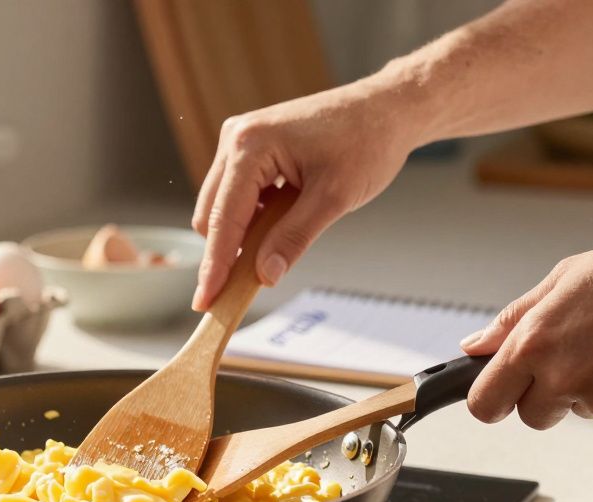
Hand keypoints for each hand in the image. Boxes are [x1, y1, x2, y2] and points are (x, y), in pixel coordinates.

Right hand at [190, 80, 421, 309]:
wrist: (386, 109)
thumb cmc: (367, 141)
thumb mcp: (333, 198)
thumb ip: (294, 238)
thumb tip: (265, 275)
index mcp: (250, 145)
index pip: (223, 217)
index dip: (215, 265)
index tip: (205, 300)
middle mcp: (236, 138)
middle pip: (211, 213)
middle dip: (223, 252)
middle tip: (238, 291)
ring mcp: (241, 141)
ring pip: (221, 205)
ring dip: (240, 234)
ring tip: (270, 252)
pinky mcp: (251, 148)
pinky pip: (237, 193)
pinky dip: (250, 218)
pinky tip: (275, 227)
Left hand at [460, 228, 592, 428]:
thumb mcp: (567, 277)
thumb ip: (514, 318)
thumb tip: (475, 345)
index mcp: (534, 343)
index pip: (483, 401)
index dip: (488, 400)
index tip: (497, 394)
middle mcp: (562, 376)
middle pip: (529, 416)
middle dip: (541, 397)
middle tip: (571, 362)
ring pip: (576, 412)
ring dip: (586, 390)